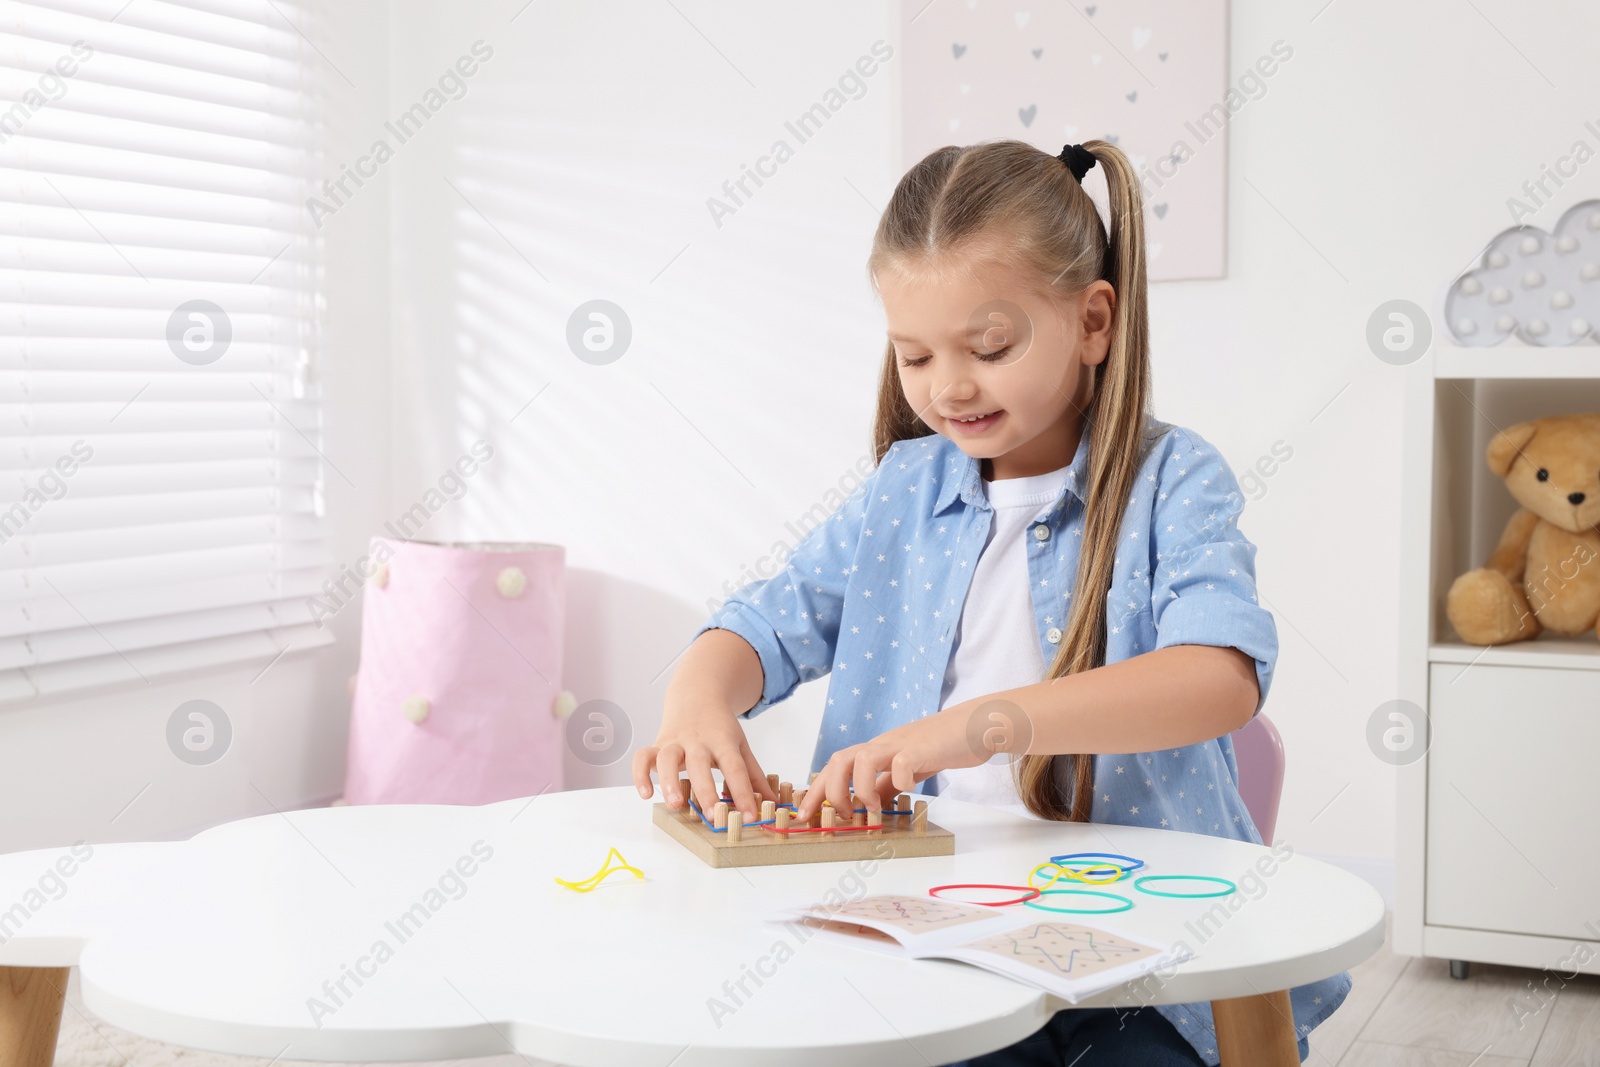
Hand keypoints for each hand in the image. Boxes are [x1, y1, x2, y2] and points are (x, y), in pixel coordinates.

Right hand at [632, 699, 777, 822]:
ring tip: (675, 804)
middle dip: (706, 791)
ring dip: (669, 781)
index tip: (751, 817)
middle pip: (700, 764)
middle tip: (713, 816)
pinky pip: (642, 757)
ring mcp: (675, 741)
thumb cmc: (719, 727)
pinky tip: (645, 794)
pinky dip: (639, 774)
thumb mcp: (741, 746)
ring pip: (667, 758)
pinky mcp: (656, 745)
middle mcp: (697, 740)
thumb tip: (772, 802)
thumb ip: (754, 775)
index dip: (743, 793)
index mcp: (722, 741)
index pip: (735, 768)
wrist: (697, 695)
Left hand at [793, 705, 991, 822]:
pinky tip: (906, 789)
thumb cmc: (941, 747)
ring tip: (874, 810)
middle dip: (829, 792)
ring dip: (860, 790)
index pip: (834, 767)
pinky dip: (898, 780)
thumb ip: (887, 783)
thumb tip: (868, 804)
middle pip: (838, 760)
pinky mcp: (923, 748)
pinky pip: (902, 763)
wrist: (974, 725)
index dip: (815, 791)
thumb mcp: (906, 768)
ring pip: (861, 760)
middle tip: (841, 817)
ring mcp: (901, 744)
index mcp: (876, 751)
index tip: (803, 816)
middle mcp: (882, 745)